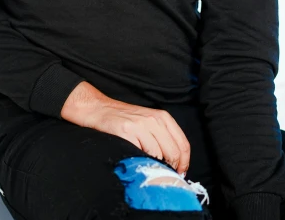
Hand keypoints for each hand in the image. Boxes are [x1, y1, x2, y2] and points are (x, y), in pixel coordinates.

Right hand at [61, 82, 189, 175]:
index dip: (184, 163)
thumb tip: (178, 163)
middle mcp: (154, 120)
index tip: (180, 172)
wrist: (100, 109)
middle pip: (174, 152)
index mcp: (163, 117)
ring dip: (156, 165)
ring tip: (149, 167)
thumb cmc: (125, 119)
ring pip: (159, 154)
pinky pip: (141, 154)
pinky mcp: (126, 132)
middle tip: (165, 175)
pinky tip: (137, 160)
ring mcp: (140, 125)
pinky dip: (142, 161)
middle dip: (172, 167)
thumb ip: (163, 137)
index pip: (183, 144)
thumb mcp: (149, 122)